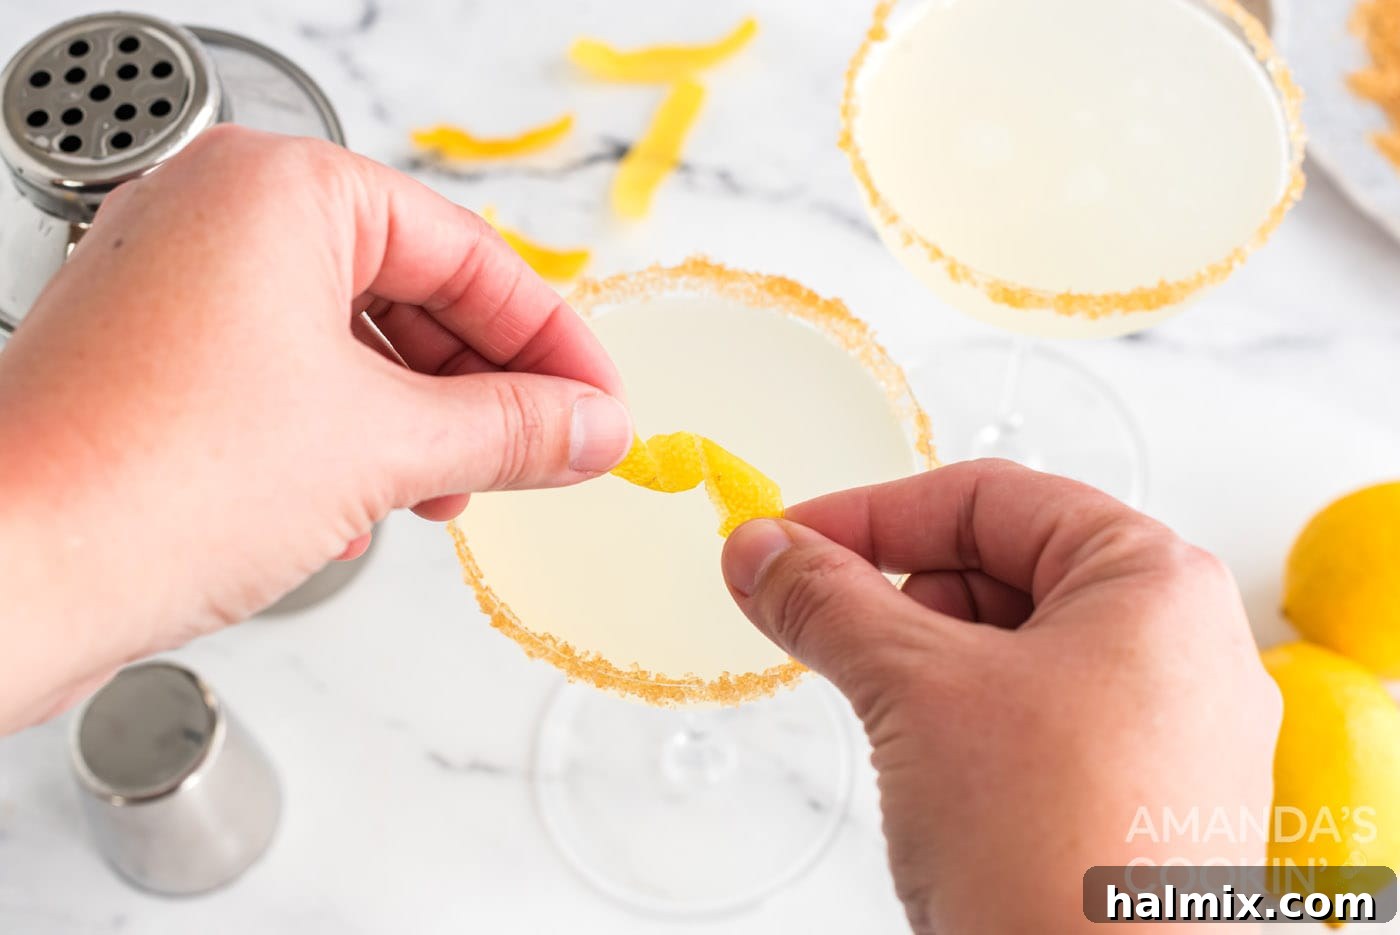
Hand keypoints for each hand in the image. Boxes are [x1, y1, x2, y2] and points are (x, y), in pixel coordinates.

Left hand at [0, 126, 631, 731]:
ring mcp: (178, 284)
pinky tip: (367, 502)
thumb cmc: (160, 481)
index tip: (600, 403)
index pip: (464, 251)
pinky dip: (347, 433)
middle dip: (483, 386)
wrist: (4, 581)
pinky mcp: (155, 356)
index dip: (549, 337)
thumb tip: (595, 427)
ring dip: (420, 421)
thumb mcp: (384, 446)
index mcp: (280, 189)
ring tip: (455, 492)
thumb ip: (512, 427)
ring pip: (350, 339)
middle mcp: (220, 215)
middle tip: (547, 451)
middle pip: (409, 289)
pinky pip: (288, 374)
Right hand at [721, 460, 1280, 932]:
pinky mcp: (1144, 797)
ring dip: (928, 667)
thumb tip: (759, 550)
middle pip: (1002, 568)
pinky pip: (1038, 720)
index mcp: (1153, 580)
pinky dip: (967, 724)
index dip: (872, 514)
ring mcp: (1169, 727)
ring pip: (1013, 649)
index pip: (989, 497)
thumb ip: (827, 601)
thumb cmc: (1054, 848)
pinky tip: (935, 775)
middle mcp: (1179, 644)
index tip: (786, 544)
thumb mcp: (914, 690)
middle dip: (899, 598)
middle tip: (823, 632)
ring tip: (894, 724)